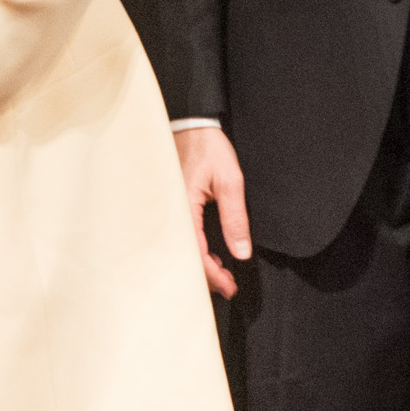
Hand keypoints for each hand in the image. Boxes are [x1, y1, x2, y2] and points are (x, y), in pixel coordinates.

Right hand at [176, 126, 253, 296]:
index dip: (213, 277)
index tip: (230, 287)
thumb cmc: (207, 147)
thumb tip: (241, 252)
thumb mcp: (230, 181)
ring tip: (221, 272)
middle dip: (206, 278)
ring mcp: (168, 211)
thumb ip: (235, 218)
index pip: (196, 255)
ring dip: (200, 265)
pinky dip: (193, 250)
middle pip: (185, 258)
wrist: (189, 123)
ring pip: (181, 250)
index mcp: (183, 209)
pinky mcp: (170, 207)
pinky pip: (179, 237)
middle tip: (228, 286)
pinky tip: (208, 254)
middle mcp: (171, 214)